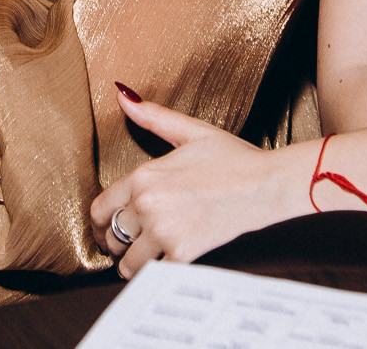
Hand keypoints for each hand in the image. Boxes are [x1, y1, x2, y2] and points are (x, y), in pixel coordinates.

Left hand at [88, 90, 313, 277]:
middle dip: (116, 243)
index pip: (101, 208)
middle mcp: (148, 205)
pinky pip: (154, 273)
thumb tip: (121, 93)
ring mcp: (165, 231)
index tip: (106, 229)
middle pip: (111, 237)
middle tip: (126, 244)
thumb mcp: (191, 132)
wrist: (267, 184)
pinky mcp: (184, 253)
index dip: (100, 223)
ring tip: (143, 256)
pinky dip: (157, 271)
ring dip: (132, 262)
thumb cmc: (234, 157)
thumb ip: (152, 116)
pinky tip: (165, 262)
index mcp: (144, 176)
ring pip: (128, 262)